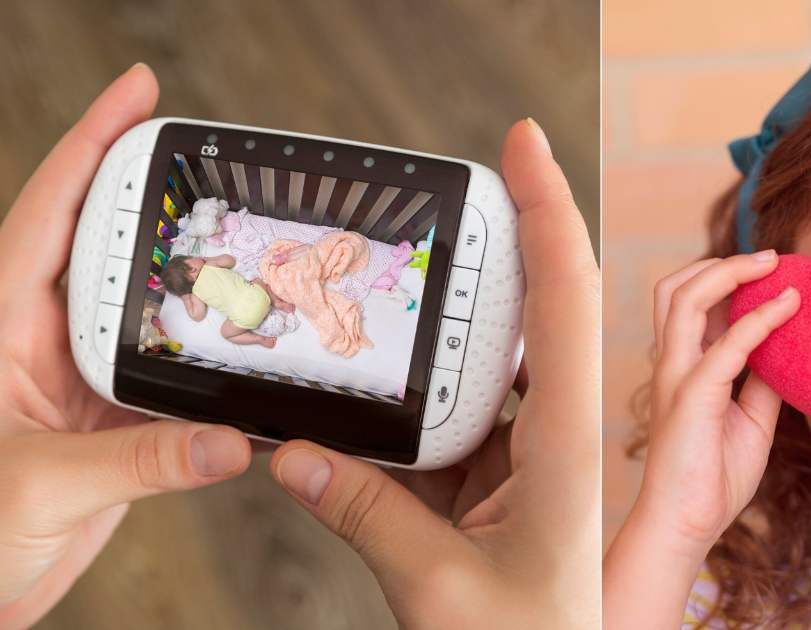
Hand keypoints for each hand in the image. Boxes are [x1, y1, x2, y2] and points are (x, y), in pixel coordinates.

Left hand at [0, 64, 251, 627]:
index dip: (91, 146)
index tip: (138, 92)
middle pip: (107, 247)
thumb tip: (226, 439)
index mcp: (1, 329)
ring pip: (147, 312)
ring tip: (252, 250)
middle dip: (158, 200)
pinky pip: (172, 382)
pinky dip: (211, 369)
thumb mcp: (36, 487)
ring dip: (196, 285)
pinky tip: (249, 356)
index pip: (47, 214)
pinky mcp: (113, 429)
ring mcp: (82, 385)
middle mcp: (43, 345)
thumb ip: (136, 460)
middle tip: (216, 166)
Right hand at [268, 119, 599, 628]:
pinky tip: (380, 396)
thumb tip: (296, 456)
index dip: (548, 211)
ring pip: (492, 369)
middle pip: (534, 313)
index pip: (567, 299)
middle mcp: (559, 436)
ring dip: (450, 334)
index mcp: (567, 444)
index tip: (522, 143)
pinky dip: (424, 408)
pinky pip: (466, 425)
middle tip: (449, 199)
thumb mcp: (441, 590)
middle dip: (500, 248)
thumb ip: (369, 517)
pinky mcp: (509, 488)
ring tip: (398, 292)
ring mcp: (536, 460)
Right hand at [638, 252, 798, 551]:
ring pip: (686, 298)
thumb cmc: (713, 476)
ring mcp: (677, 376)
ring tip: (773, 265)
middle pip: (676, 287)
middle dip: (721, 263)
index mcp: (681, 366)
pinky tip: (789, 307)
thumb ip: (762, 382)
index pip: (689, 303)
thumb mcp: (751, 419)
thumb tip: (789, 352)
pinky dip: (759, 319)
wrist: (688, 523)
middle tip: (770, 257)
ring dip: (731, 273)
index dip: (725, 278)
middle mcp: (672, 363)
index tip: (772, 270)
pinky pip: (726, 345)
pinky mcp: (692, 396)